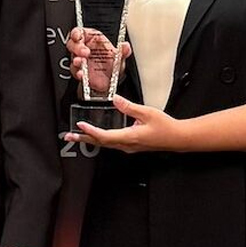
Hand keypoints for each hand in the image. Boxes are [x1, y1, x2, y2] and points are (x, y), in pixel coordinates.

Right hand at [66, 27, 129, 94]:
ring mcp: (80, 61)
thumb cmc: (112, 65)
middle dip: (77, 47)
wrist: (110, 82)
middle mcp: (84, 49)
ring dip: (76, 60)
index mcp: (92, 39)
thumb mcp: (119, 57)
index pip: (80, 32)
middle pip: (73, 44)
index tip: (78, 36)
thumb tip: (126, 46)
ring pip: (72, 57)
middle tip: (85, 52)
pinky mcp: (79, 72)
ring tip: (81, 62)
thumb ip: (123, 51)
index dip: (76, 33)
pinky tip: (82, 74)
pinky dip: (77, 72)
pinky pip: (75, 71)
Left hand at [67, 93, 183, 152]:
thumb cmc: (165, 126)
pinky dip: (100, 139)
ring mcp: (128, 147)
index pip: (105, 136)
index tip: (80, 126)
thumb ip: (129, 106)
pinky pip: (111, 143)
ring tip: (77, 136)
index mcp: (130, 137)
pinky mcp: (130, 145)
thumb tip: (115, 99)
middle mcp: (126, 145)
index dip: (91, 131)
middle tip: (68, 137)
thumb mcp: (147, 112)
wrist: (177, 138)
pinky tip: (95, 136)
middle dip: (83, 139)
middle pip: (100, 143)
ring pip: (105, 144)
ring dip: (90, 139)